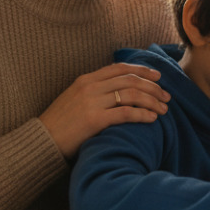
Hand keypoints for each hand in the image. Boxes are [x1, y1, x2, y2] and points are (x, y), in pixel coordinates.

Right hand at [39, 62, 169, 157]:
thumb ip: (94, 90)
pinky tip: (152, 119)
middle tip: (166, 96)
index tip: (158, 76)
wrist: (42, 140)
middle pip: (130, 81)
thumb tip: (119, 89)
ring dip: (152, 101)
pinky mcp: (94, 119)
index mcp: (86, 79)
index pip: (120, 68)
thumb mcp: (75, 98)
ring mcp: (92, 102)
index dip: (142, 70)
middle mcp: (91, 87)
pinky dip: (142, 115)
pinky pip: (126, 113)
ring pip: (132, 95)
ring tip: (163, 109)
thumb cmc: (60, 123)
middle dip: (153, 87)